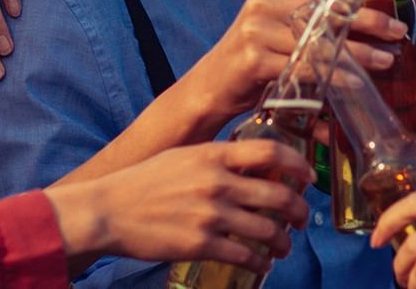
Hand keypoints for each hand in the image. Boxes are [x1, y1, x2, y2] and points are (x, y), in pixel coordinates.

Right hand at [49, 139, 311, 269]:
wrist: (108, 210)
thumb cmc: (143, 181)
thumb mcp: (184, 156)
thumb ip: (217, 159)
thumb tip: (251, 165)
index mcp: (214, 155)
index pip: (271, 153)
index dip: (297, 165)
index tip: (308, 176)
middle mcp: (217, 183)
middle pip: (278, 194)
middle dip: (298, 210)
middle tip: (301, 218)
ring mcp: (210, 215)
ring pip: (266, 230)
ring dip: (282, 241)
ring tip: (284, 247)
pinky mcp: (200, 245)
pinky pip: (244, 255)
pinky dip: (259, 262)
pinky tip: (261, 263)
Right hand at [179, 0, 405, 128]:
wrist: (211, 86)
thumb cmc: (256, 55)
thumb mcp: (279, 24)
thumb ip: (311, 13)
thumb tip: (366, 10)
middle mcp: (264, 2)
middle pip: (329, 7)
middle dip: (370, 20)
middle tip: (398, 31)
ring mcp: (257, 30)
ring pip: (322, 40)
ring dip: (361, 52)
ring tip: (388, 59)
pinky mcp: (254, 60)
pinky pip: (307, 67)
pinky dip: (336, 76)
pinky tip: (357, 83)